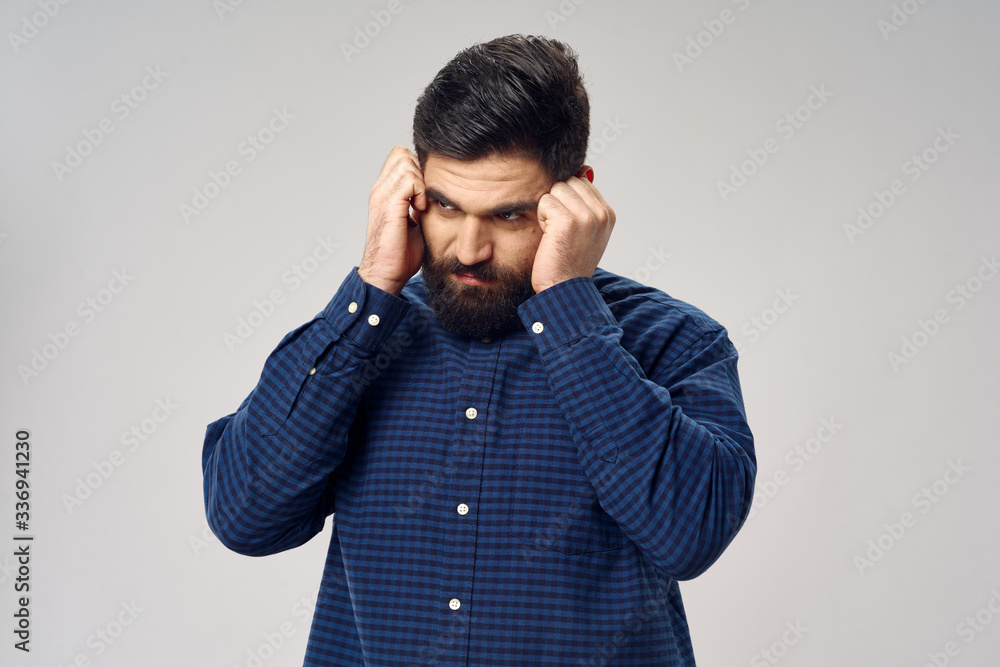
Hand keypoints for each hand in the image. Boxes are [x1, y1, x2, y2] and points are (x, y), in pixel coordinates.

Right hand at [357, 146, 426, 295]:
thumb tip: (436, 195)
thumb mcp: (414, 222)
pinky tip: (421, 209)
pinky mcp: (388, 205)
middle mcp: (380, 190)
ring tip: (422, 204)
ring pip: (406, 162)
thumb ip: (419, 204)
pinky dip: (420, 190)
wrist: (386, 274)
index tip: (425, 192)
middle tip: (425, 197)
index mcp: (385, 192)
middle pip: (403, 154)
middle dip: (421, 171)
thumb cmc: (400, 254)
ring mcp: (382, 196)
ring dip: (421, 181)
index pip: (400, 157)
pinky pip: (409, 179)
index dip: (418, 168)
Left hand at [531, 164, 614, 292]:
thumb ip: (585, 201)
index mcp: (608, 214)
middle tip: (558, 231)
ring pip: (555, 189)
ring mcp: (587, 216)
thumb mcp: (585, 230)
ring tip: (554, 233)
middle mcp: (601, 213)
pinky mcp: (568, 220)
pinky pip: (544, 201)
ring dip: (547, 210)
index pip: (580, 182)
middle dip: (556, 203)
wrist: (565, 291)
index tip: (567, 227)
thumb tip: (585, 169)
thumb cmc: (569, 263)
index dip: (566, 201)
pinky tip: (548, 236)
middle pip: (567, 182)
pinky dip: (541, 218)